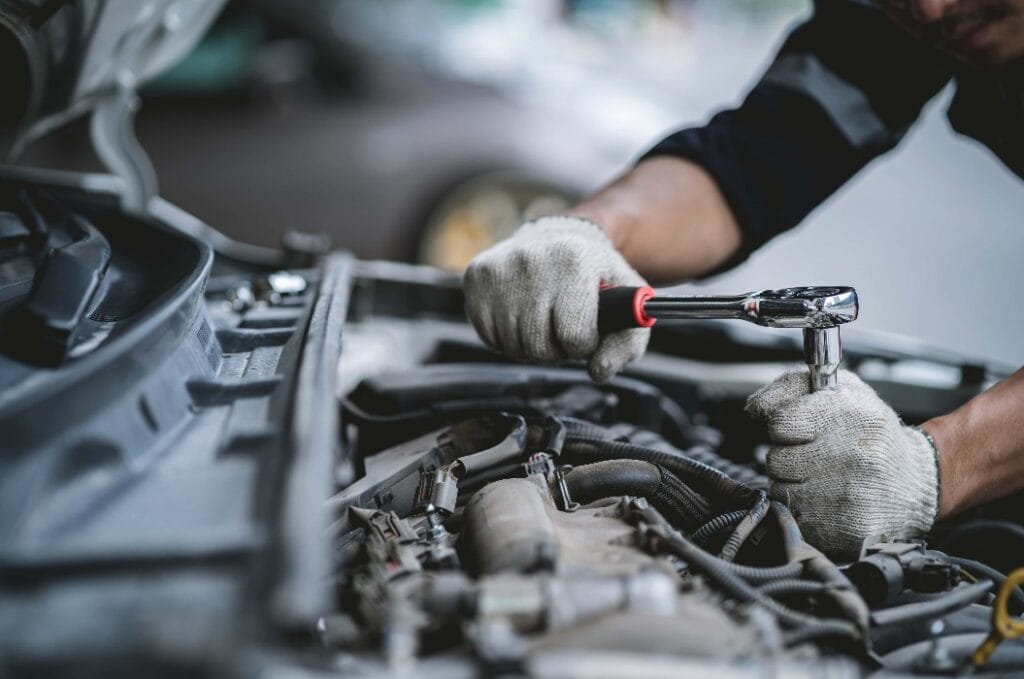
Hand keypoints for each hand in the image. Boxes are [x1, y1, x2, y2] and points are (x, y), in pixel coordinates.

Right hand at [463, 216, 648, 380]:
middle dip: (555, 348)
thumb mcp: (625, 302)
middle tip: (562, 326)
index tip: (586, 328)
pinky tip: (520, 315)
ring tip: (542, 319)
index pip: (575, 336)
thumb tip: (598, 370)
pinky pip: (487, 335)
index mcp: (576, 259)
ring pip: (512, 345)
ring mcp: (500, 267)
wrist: (557, 238)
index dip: (584, 343)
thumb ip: (625, 344)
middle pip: (539, 346)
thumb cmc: (593, 275)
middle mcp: (533, 258)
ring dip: (529, 344)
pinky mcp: (476, 275)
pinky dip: (505, 336)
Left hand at [746, 369, 939, 560]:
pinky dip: (805, 512)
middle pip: (776, 461)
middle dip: (789, 458)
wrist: (916, 480)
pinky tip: (828, 501)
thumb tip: (755, 407)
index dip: (785, 428)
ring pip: (781, 492)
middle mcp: (852, 456)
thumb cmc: (870, 432)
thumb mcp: (838, 390)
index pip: (780, 423)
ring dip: (794, 486)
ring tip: (824, 478)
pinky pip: (797, 520)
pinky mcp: (849, 529)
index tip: (801, 430)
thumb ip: (789, 387)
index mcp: (849, 415)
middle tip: (816, 456)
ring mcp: (851, 496)